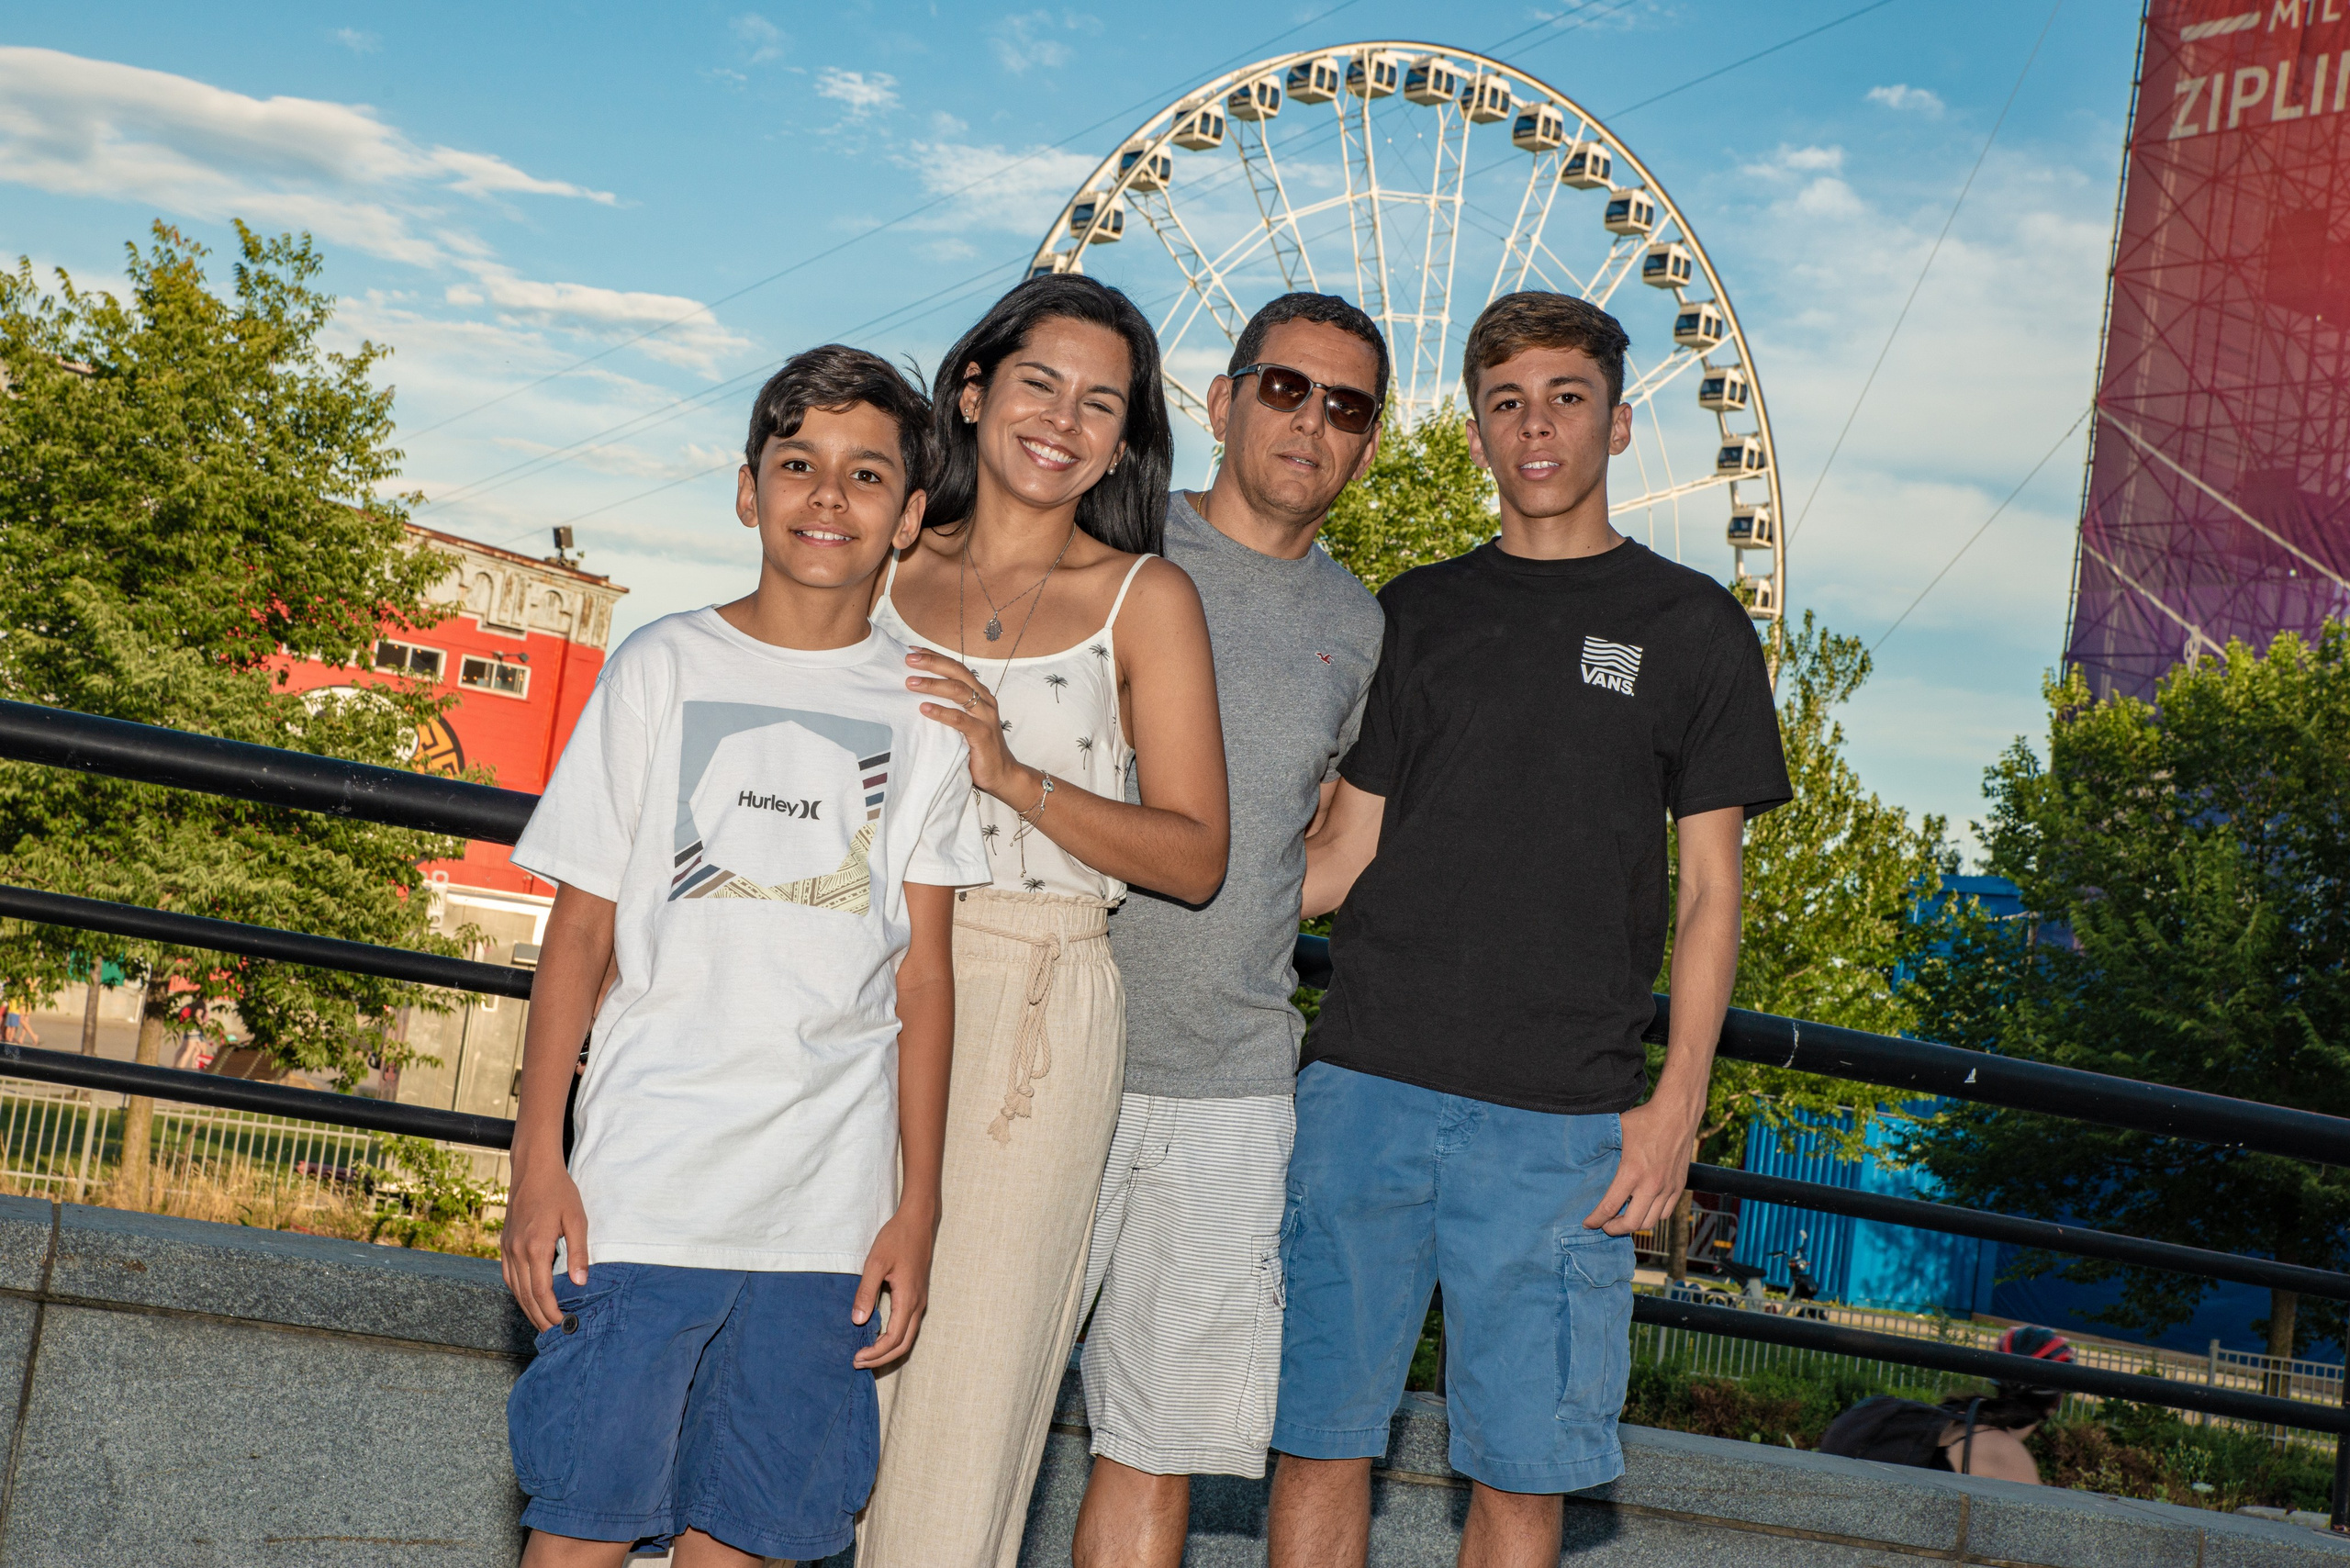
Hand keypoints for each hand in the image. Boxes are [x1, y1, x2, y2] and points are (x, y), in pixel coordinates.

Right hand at [501, 1158, 589, 1331]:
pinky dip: (518, 1292)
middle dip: (540, 1317)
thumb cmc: (559, 1192)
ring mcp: (507, 1249)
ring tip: (543, 1322)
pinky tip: (528, 1299)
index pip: (541, 1292)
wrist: (533, 1170)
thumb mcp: (577, 1220)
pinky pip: (509, 1276)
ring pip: (515, 1289)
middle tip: (555, 1333)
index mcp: (535, 1247)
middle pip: (526, 1296)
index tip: (563, 1325)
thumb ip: (579, 1253)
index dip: (551, 1312)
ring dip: (528, 1308)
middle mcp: (517, 1252)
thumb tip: (581, 1283)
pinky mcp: (504, 1244)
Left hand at [851, 1201, 937, 1368]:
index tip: (856, 1357)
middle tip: (859, 1363)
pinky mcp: (918, 1295)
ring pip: (908, 1337)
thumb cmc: (896, 1238)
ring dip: (889, 1351)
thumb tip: (857, 1321)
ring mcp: (920, 1300)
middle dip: (882, 1359)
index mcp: (908, 1299)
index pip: (893, 1339)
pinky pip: (909, 1326)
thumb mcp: (876, 1262)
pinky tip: (879, 1336)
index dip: (875, 1353)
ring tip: (867, 1355)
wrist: (918, 1221)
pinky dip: (895, 1339)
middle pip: (904, 1345)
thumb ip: (866, 1292)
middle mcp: (918, 1304)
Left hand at [906, 649, 1028, 801]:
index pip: (956, 668)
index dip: (935, 657)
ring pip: (959, 691)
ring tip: (910, 683)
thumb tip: (918, 695)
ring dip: (933, 685)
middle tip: (908, 660)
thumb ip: (949, 707)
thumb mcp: (962, 722)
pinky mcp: (982, 734)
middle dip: (933, 663)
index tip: (912, 651)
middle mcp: (985, 700)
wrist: (1002, 774)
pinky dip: (941, 712)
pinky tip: (924, 708)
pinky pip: (960, 719)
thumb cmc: (978, 748)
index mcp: (980, 694)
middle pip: (958, 673)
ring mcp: (985, 717)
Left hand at [1581, 1095, 1698, 1236]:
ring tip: (1621, 1220)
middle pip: (1631, 1223)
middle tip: (1604, 1225)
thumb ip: (1599, 1145)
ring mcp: (1667, 1188)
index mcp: (1632, 1172)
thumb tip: (1577, 1153)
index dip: (1595, 1219)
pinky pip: (1665, 1214)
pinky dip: (1651, 1217)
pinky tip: (1641, 1210)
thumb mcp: (1616, 1130)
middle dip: (1613, 1229)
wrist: (1677, 1114)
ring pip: (1650, 1222)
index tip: (1587, 1223)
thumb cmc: (1644, 1120)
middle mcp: (1651, 1184)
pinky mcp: (1679, 1187)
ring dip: (1633, 1225)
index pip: (1609, 1207)